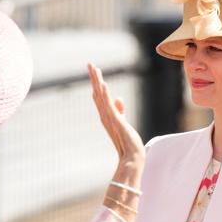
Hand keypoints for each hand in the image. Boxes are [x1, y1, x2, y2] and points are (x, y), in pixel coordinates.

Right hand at [87, 62, 144, 185]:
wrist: (131, 157)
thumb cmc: (128, 141)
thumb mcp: (123, 122)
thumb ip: (120, 110)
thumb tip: (118, 98)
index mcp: (106, 115)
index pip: (99, 96)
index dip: (96, 82)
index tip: (94, 69)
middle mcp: (105, 116)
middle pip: (97, 93)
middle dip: (94, 78)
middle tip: (89, 63)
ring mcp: (109, 119)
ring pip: (101, 97)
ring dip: (98, 82)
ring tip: (95, 68)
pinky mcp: (116, 122)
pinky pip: (109, 106)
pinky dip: (105, 95)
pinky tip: (104, 84)